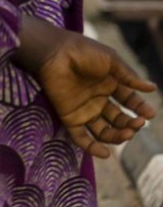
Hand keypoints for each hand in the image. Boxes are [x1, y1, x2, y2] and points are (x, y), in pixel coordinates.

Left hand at [16, 15, 155, 157]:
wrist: (54, 53)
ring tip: (127, 133)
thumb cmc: (82, 52)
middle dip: (130, 124)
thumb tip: (151, 88)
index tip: (149, 114)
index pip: (129, 102)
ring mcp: (84, 109)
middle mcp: (98, 99)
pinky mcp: (69, 117)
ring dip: (118, 136)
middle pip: (119, 119)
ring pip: (105, 131)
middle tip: (137, 123)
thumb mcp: (110, 61)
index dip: (140, 108)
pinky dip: (92, 147)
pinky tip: (105, 153)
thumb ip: (129, 76)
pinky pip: (81, 137)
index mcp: (109, 85)